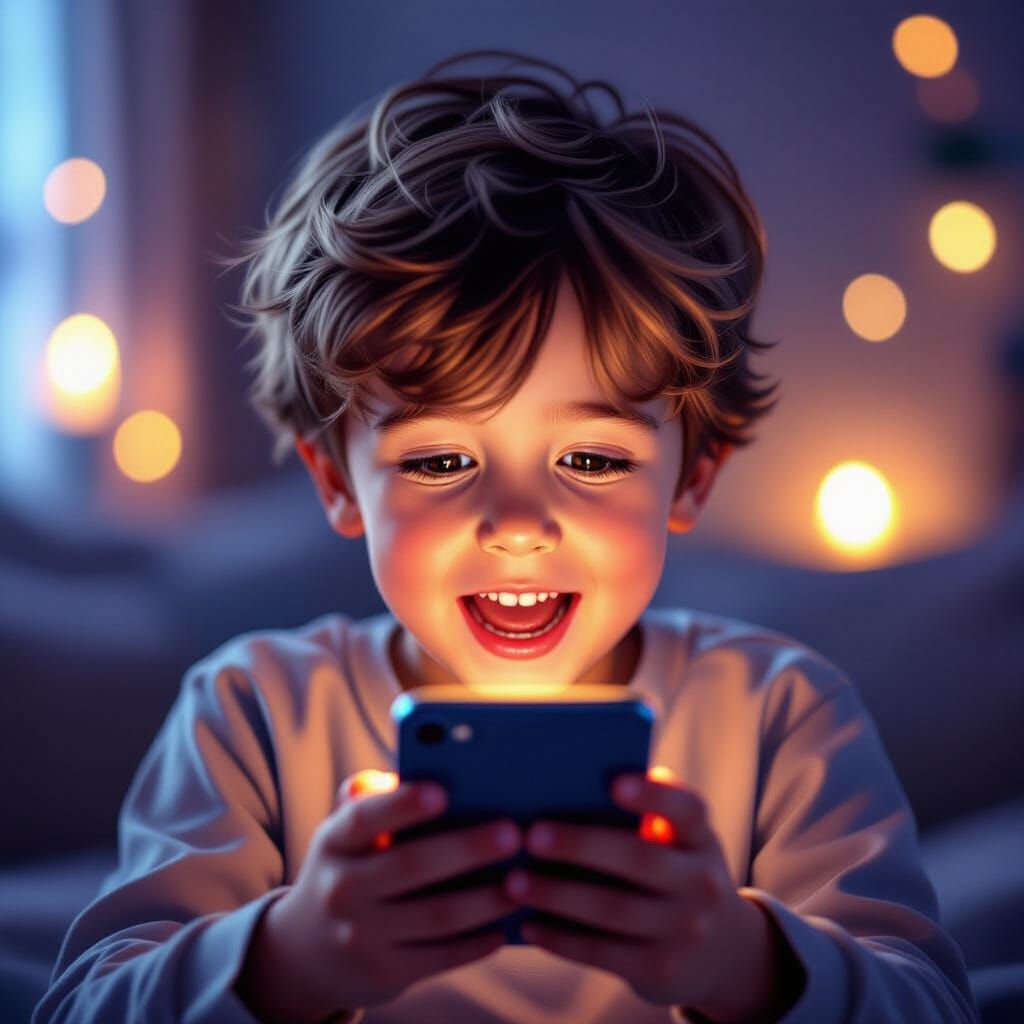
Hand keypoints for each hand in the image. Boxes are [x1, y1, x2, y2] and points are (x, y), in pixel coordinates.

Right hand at [235, 769, 521, 1023]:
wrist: (307, 951)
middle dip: (466, 849)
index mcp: (334, 841)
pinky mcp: (382, 975)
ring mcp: (359, 937)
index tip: (443, 791)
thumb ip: (377, 799)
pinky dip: (476, 943)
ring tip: (523, 880)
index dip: (402, 804)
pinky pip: (440, 957)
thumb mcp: (347, 834)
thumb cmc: (351, 867)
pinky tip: (506, 925)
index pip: (364, 818)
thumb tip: (428, 769)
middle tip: (513, 833)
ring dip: (485, 898)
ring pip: (435, 916)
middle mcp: (341, 889)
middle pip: (410, 866)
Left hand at [503, 766, 770, 1016]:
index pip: (687, 809)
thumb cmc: (673, 872)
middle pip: (640, 859)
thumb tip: (571, 785)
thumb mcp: (677, 842)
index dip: (654, 795)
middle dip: (581, 846)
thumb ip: (644, 814)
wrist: (719, 952)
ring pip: (614, 910)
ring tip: (513, 881)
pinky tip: (528, 925)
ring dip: (558, 895)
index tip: (613, 783)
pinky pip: (603, 953)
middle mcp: (702, 883)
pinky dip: (561, 939)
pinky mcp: (661, 971)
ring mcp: (686, 931)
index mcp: (700, 838)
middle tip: (531, 834)